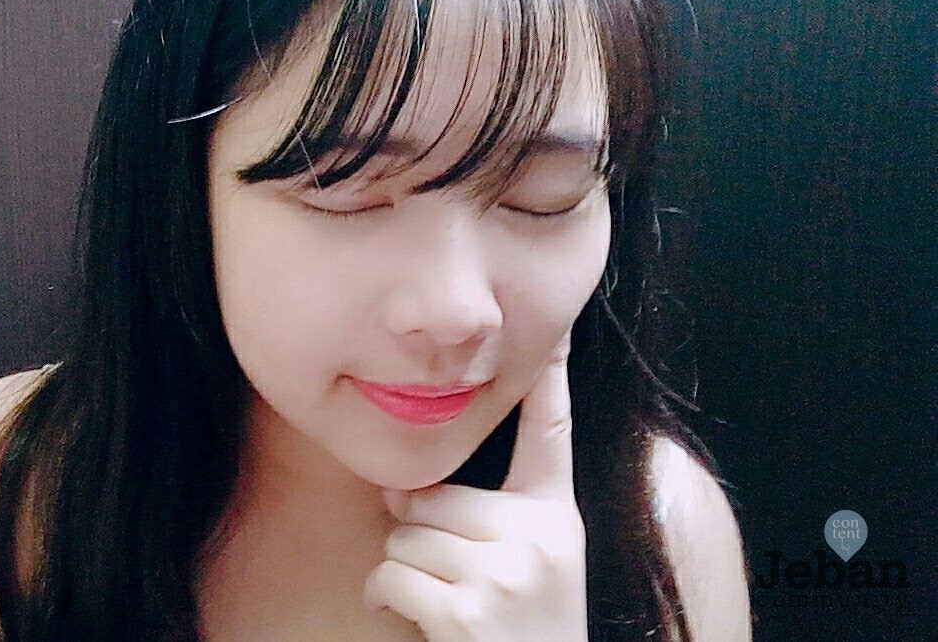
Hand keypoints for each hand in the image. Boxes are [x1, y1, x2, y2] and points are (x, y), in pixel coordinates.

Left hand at [362, 343, 588, 640]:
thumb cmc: (519, 630)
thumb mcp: (527, 565)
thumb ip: (484, 517)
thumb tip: (397, 486)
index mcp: (557, 518)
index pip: (553, 434)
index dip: (551, 379)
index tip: (554, 330)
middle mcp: (541, 538)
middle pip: (433, 494)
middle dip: (419, 534)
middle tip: (449, 577)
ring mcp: (507, 574)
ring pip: (405, 534)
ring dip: (401, 571)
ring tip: (438, 602)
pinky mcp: (468, 612)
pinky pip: (390, 574)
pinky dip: (384, 599)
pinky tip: (413, 622)